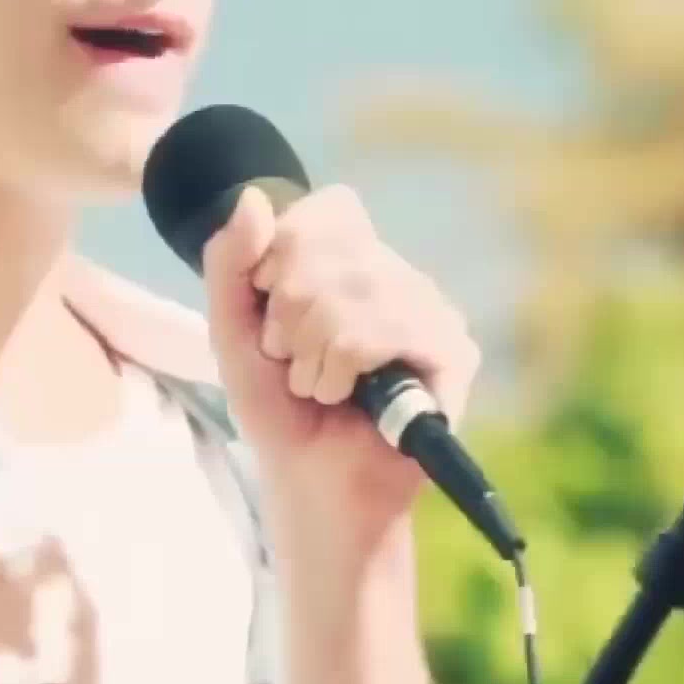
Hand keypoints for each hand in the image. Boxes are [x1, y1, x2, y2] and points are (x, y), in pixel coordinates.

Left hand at [201, 184, 481, 529]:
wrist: (311, 486)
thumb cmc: (280, 411)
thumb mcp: (234, 331)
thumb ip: (230, 263)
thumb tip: (253, 198)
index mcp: (358, 261)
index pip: (329, 209)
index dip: (284, 257)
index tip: (274, 310)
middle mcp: (400, 277)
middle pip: (328, 250)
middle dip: (287, 318)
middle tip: (296, 363)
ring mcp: (432, 311)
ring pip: (352, 291)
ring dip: (312, 353)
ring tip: (320, 386)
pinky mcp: (453, 353)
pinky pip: (381, 329)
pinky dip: (340, 368)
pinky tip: (347, 396)